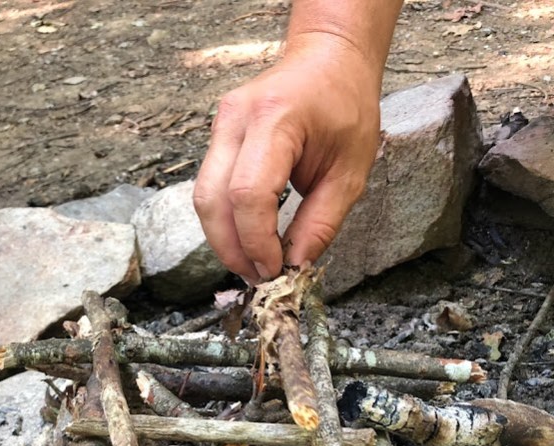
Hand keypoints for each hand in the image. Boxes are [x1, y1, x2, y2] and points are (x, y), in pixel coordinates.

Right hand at [193, 39, 381, 284]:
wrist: (329, 58)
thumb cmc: (346, 107)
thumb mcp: (351, 172)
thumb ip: (321, 223)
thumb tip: (295, 267)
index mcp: (276, 120)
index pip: (248, 193)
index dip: (256, 241)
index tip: (276, 269)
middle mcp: (237, 119)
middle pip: (211, 199)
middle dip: (231, 249)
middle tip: (259, 278)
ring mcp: (221, 123)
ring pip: (203, 197)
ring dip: (224, 239)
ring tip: (254, 264)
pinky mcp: (218, 134)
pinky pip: (210, 186)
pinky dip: (225, 219)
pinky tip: (248, 238)